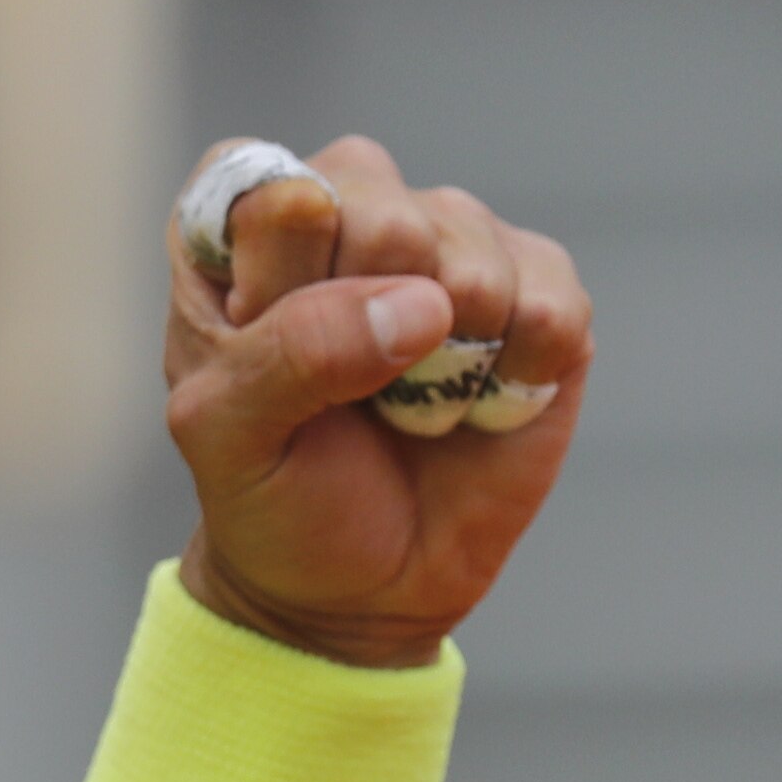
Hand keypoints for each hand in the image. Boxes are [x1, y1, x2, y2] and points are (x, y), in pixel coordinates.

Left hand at [163, 134, 592, 669]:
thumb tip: (427, 303)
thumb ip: (293, 353)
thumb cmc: (275, 496)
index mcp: (248, 228)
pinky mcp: (537, 287)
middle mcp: (354, 205)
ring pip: (472, 252)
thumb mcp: (228, 440)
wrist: (360, 589)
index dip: (283, 286)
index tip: (269, 354)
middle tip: (350, 393)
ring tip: (410, 404)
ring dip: (444, 364)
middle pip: (381, 211)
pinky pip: (553, 302)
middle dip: (367, 324)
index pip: (274, 192)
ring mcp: (454, 238)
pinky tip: (479, 408)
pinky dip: (519, 377)